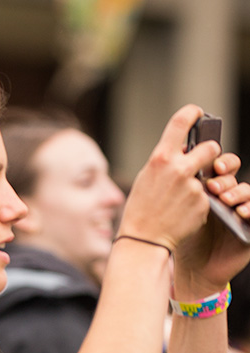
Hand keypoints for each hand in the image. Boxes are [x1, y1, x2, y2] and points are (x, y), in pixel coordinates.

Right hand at [119, 105, 220, 261]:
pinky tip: (184, 211)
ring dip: (205, 179)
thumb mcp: (147, 178)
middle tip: (205, 159)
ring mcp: (194, 186)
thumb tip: (186, 149)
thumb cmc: (141, 208)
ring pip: (211, 174)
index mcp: (160, 159)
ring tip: (186, 193)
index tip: (197, 113)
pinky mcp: (204, 203)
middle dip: (211, 153)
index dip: (192, 113)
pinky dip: (199, 201)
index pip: (180, 122)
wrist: (144, 239)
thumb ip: (166, 161)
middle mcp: (179, 169)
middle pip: (211, 147)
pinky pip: (207, 195)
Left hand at [176, 150, 249, 295]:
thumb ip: (182, 190)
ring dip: (238, 193)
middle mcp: (228, 197)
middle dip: (226, 178)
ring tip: (225, 200)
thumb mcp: (180, 213)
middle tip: (214, 186)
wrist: (192, 270)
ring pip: (247, 192)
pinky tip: (241, 212)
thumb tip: (179, 165)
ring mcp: (241, 211)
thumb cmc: (184, 240)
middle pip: (235, 176)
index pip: (222, 167)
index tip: (212, 166)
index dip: (221, 163)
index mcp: (210, 189)